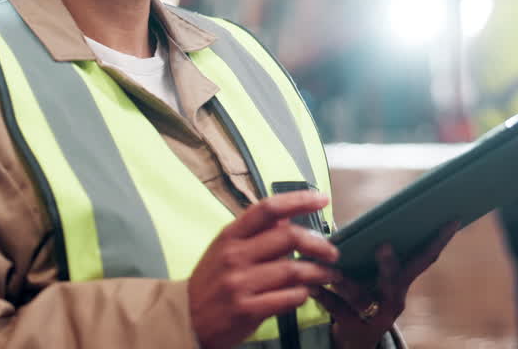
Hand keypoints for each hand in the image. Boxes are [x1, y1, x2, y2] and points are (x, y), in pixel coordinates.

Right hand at [189, 191, 341, 348]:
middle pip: (288, 237)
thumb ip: (254, 233)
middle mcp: (235, 256)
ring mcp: (240, 283)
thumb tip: (287, 215)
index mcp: (230, 236)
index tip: (321, 199)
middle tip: (333, 253)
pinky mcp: (247, 310)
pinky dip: (303, 294)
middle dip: (319, 244)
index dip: (299, 200)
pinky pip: (288, 298)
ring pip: (294, 270)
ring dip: (319, 273)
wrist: (185, 319)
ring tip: (329, 276)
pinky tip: (306, 293)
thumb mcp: (224, 249)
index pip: (268, 209)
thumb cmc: (210, 282)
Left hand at [310, 223, 458, 348]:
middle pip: (394, 280)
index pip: (424, 259)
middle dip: (389, 264)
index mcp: (402, 282)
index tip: (452, 220)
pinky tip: (310, 285)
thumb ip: (379, 252)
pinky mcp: (353, 327)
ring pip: (362, 297)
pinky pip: (336, 309)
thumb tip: (370, 213)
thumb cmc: (365, 295)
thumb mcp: (375, 277)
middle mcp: (393, 299)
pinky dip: (323, 296)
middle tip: (384, 245)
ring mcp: (375, 316)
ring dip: (346, 282)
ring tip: (330, 268)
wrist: (356, 340)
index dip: (439, 240)